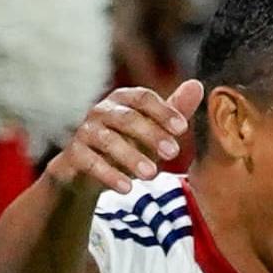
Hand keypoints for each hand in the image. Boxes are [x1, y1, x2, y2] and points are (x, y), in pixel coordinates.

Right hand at [47, 80, 199, 194]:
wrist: (87, 169)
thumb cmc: (126, 143)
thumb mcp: (153, 129)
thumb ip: (174, 110)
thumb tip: (197, 85)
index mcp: (123, 100)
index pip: (143, 98)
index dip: (163, 111)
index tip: (183, 129)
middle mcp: (101, 111)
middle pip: (127, 118)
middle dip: (151, 134)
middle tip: (173, 153)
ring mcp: (85, 132)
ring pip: (108, 140)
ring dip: (131, 157)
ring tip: (152, 174)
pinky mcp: (74, 154)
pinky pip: (90, 162)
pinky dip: (109, 175)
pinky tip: (127, 187)